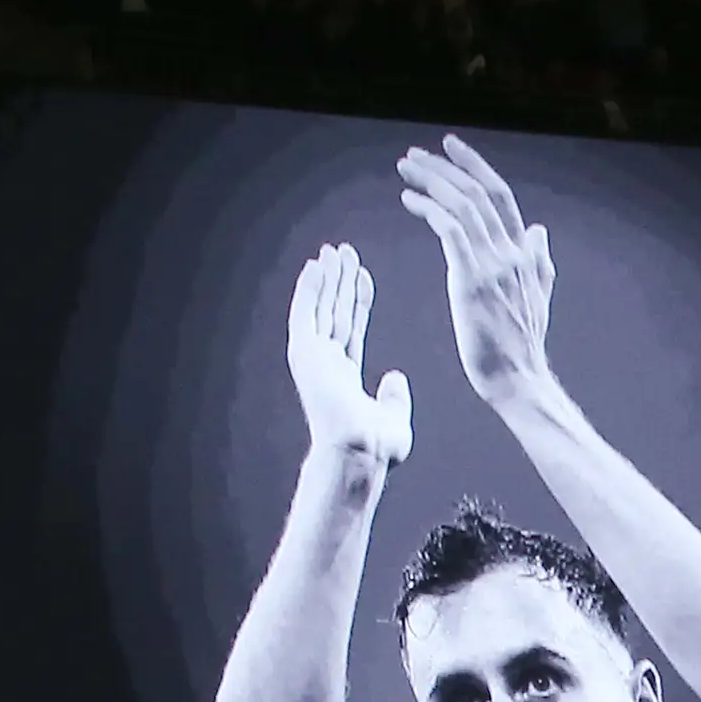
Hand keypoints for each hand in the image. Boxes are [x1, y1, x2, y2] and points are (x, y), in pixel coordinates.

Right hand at [284, 242, 407, 465]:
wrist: (361, 451)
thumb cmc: (378, 448)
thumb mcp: (395, 418)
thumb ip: (395, 397)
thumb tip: (395, 376)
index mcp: (345, 377)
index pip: (352, 328)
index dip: (357, 300)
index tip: (362, 275)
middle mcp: (327, 364)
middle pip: (335, 312)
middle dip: (340, 281)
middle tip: (345, 251)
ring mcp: (315, 358)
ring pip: (321, 307)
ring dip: (326, 278)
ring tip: (333, 250)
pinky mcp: (305, 353)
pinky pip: (305, 312)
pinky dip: (309, 289)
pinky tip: (316, 266)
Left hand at [396, 134, 555, 405]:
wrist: (518, 379)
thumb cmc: (521, 345)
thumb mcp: (539, 294)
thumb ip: (538, 259)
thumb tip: (538, 229)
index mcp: (523, 253)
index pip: (500, 195)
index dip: (475, 166)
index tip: (451, 147)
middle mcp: (510, 252)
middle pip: (477, 193)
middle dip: (444, 167)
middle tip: (414, 155)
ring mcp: (492, 265)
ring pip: (462, 205)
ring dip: (431, 181)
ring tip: (406, 170)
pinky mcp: (471, 281)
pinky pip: (450, 231)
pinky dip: (429, 209)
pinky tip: (409, 201)